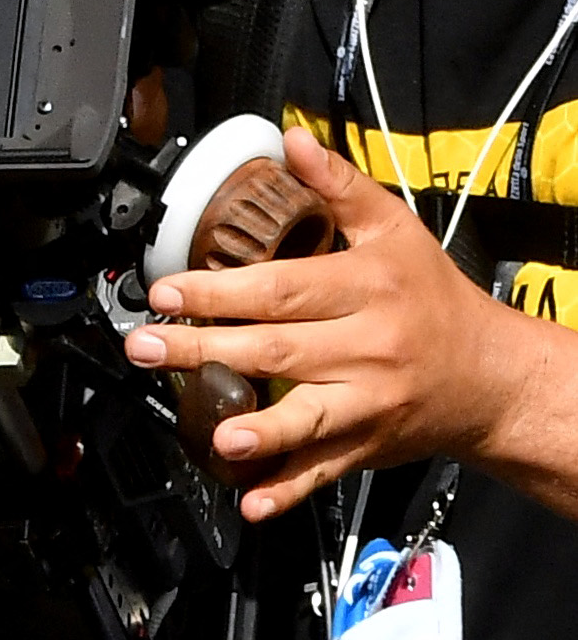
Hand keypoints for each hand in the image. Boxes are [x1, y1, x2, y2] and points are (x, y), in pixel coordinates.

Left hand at [122, 127, 553, 519]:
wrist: (492, 376)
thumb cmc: (432, 297)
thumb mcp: (393, 230)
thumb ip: (337, 186)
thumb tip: (289, 140)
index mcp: (367, 290)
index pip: (284, 289)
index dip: (223, 290)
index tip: (167, 289)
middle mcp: (367, 349)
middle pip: (279, 350)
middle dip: (207, 349)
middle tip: (147, 346)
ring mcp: (368, 403)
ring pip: (308, 416)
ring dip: (260, 429)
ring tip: (216, 432)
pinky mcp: (366, 445)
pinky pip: (324, 471)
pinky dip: (288, 488)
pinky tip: (253, 500)